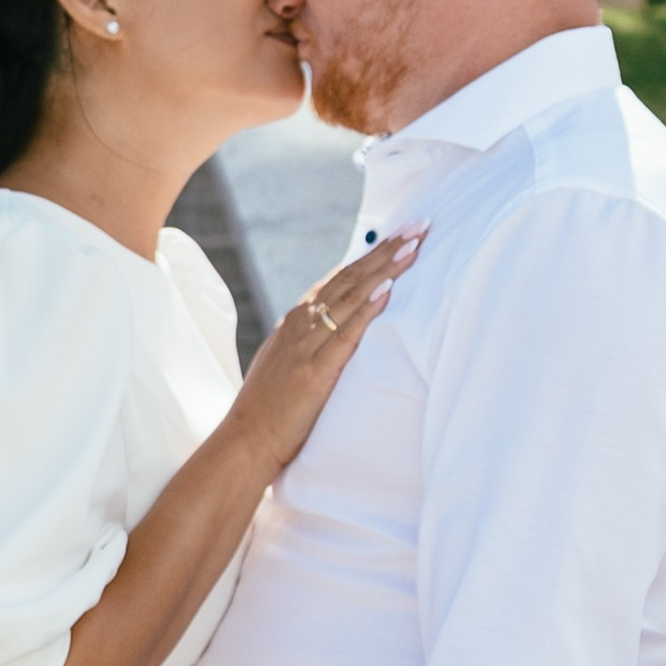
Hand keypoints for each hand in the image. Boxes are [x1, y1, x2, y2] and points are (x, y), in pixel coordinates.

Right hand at [232, 228, 420, 475]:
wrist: (246, 440)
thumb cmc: (270, 408)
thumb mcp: (288, 362)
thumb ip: (309, 340)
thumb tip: (334, 327)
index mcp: (298, 319)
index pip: (341, 276)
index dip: (373, 254)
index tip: (401, 234)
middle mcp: (302, 322)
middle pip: (351, 276)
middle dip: (388, 250)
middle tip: (419, 225)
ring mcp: (307, 344)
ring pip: (352, 295)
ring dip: (386, 268)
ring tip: (414, 246)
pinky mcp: (315, 370)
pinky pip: (347, 333)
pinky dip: (368, 308)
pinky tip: (389, 289)